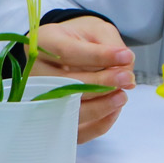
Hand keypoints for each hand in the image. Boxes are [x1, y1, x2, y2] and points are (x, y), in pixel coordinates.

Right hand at [29, 16, 132, 142]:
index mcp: (43, 43)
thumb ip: (112, 47)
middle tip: (127, 78)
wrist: (69, 51)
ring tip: (122, 95)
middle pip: (66, 84)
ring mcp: (41, 100)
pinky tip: (114, 109)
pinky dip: (99, 124)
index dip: (99, 56)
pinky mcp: (55, 121)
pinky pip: (76, 131)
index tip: (125, 56)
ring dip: (101, 106)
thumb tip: (126, 72)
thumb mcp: (97, 31)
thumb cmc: (83, 39)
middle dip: (102, 83)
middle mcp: (36, 74)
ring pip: (69, 111)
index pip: (67, 52)